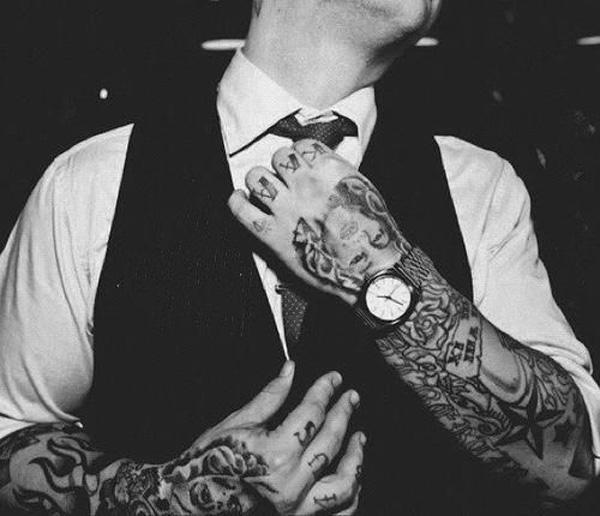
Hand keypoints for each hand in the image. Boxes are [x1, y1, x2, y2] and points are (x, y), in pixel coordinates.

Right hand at [158, 361, 364, 514]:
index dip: (325, 391)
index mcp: (273, 456)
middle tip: (351, 396)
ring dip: (355, 457)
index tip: (334, 379)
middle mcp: (289, 485)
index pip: (312, 413)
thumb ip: (271, 395)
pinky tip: (352, 475)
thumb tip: (290, 370)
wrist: (190, 499)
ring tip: (358, 437)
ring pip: (344, 484)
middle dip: (344, 413)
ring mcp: (296, 509)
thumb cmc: (209, 461)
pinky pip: (337, 513)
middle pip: (330, 441)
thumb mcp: (238, 422)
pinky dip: (351, 494)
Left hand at [228, 139, 407, 304]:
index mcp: (330, 170)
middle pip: (278, 158)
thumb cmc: (372, 236)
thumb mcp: (363, 190)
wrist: (370, 271)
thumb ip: (337, 174)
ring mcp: (286, 209)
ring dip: (260, 182)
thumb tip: (320, 166)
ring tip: (265, 192)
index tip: (300, 165)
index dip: (299, 155)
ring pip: (256, 178)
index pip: (301, 146)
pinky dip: (237, 202)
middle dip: (280, 168)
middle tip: (286, 182)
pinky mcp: (272, 235)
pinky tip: (241, 200)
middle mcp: (305, 185)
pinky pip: (240, 209)